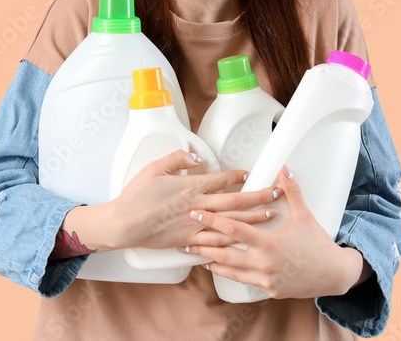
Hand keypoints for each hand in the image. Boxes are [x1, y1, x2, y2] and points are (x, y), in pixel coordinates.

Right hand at [110, 149, 280, 250]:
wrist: (124, 223)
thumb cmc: (136, 196)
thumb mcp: (154, 168)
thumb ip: (177, 159)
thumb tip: (196, 158)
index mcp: (190, 187)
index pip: (221, 180)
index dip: (238, 176)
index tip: (250, 174)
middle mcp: (197, 206)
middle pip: (235, 201)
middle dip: (259, 196)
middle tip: (276, 194)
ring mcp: (194, 226)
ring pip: (231, 222)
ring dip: (253, 219)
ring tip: (270, 216)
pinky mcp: (189, 241)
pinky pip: (215, 242)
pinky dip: (231, 241)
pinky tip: (245, 241)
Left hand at [178, 164, 354, 298]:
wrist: (334, 275)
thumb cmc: (319, 245)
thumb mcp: (305, 216)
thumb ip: (291, 192)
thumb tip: (284, 170)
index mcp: (269, 243)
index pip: (234, 229)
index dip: (212, 220)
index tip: (196, 212)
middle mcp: (263, 263)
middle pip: (224, 253)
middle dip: (202, 244)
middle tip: (184, 238)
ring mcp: (265, 279)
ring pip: (230, 270)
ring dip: (210, 261)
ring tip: (194, 254)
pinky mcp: (268, 290)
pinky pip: (242, 281)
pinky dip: (227, 273)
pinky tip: (217, 268)